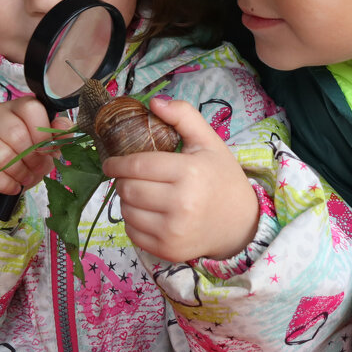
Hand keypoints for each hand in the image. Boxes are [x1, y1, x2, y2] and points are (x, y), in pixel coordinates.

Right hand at [0, 98, 56, 214]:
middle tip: (35, 170)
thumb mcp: (41, 150)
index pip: (31, 107)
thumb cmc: (18, 161)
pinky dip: (5, 184)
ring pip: (3, 154)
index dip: (43, 133)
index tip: (47, 151)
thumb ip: (55, 138)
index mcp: (15, 108)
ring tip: (23, 180)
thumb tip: (66, 128)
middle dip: (31, 159)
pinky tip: (10, 187)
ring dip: (19, 173)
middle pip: (16, 133)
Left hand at [101, 97, 257, 261]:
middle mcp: (181, 204)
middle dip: (122, 180)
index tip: (109, 162)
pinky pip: (133, 233)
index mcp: (189, 173)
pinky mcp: (168, 250)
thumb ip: (183, 116)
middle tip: (129, 176)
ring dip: (126, 200)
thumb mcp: (209, 142)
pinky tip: (147, 212)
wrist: (241, 224)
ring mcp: (174, 231)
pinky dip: (133, 221)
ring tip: (140, 192)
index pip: (137, 166)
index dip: (117, 163)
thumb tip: (154, 101)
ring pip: (126, 211)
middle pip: (128, 189)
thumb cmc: (221, 178)